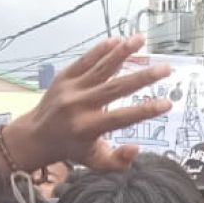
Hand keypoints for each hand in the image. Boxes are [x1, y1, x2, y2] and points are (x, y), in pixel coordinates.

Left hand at [4, 36, 173, 173]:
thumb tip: (137, 147)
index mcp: (88, 128)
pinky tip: (118, 40)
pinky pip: (85, 60)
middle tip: (166, 68)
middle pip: (115, 88)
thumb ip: (118, 161)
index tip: (167, 103)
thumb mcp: (96, 163)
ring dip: (123, 52)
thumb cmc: (73, 151)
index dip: (145, 111)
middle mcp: (79, 105)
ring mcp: (71, 88)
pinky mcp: (64, 76)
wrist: (36, 135)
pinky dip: (101, 49)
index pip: (122, 117)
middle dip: (143, 77)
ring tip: (141, 39)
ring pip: (101, 67)